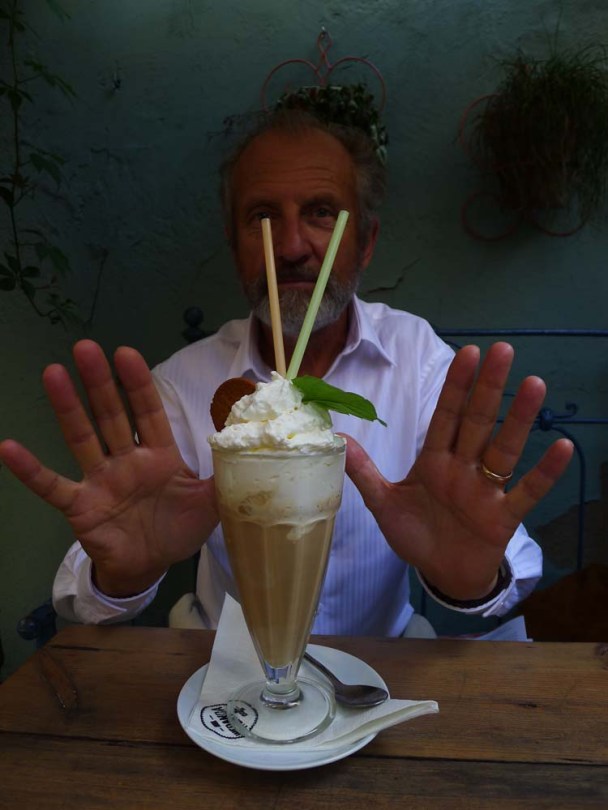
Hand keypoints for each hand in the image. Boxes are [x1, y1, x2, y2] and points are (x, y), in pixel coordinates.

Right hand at [0, 340, 218, 596]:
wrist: (152, 566)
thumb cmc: (178, 528)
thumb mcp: (212, 503)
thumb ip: (226, 474)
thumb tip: (251, 444)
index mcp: (159, 455)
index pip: (148, 412)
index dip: (138, 384)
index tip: (126, 354)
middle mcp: (127, 460)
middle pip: (112, 415)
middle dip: (100, 383)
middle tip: (85, 348)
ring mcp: (101, 480)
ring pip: (82, 439)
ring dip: (67, 408)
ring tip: (53, 374)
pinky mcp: (81, 506)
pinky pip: (53, 486)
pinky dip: (31, 470)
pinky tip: (8, 448)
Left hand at [345, 343, 573, 601]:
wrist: (442, 574)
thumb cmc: (416, 534)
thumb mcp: (383, 504)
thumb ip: (364, 472)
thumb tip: (337, 438)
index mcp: (434, 460)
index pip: (446, 416)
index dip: (456, 386)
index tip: (467, 353)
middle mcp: (464, 468)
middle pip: (478, 422)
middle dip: (488, 387)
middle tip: (502, 350)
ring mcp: (486, 490)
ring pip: (504, 449)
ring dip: (519, 419)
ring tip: (534, 385)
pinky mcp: (503, 517)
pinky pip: (527, 492)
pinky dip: (544, 472)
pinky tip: (563, 447)